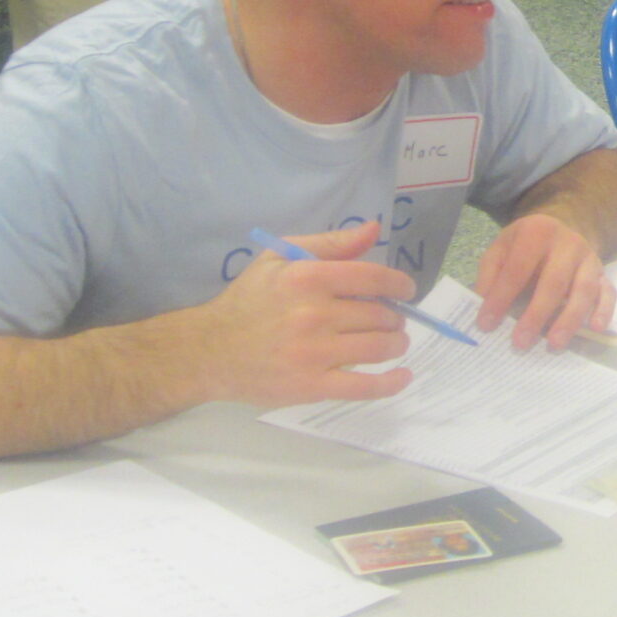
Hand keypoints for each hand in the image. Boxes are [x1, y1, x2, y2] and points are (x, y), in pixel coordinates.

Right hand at [198, 222, 414, 408]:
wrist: (210, 350)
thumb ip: (330, 243)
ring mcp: (314, 353)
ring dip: (395, 344)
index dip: (399, 285)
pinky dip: (390, 383)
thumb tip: (374, 230)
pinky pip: (364, 386)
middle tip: (389, 321)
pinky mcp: (311, 387)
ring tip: (393, 342)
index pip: (372, 278)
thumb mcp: (279, 257)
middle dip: (393, 317)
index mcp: (307, 278)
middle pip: (379, 315)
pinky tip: (403, 376)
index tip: (405, 291)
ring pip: (378, 347)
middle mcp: (314, 314)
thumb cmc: (249, 300)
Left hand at [475, 211, 614, 351]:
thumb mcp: (501, 249)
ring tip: (554, 344)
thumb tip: (484, 308)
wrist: (559, 228)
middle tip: (520, 342)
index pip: (518, 268)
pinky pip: (608, 293)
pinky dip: (604, 311)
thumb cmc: (525, 245)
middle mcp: (568, 243)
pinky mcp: (603, 273)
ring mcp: (589, 258)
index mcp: (537, 232)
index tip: (486, 324)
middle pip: (554, 282)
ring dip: (569, 319)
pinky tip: (595, 329)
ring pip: (584, 290)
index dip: (501, 297)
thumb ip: (490, 275)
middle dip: (536, 314)